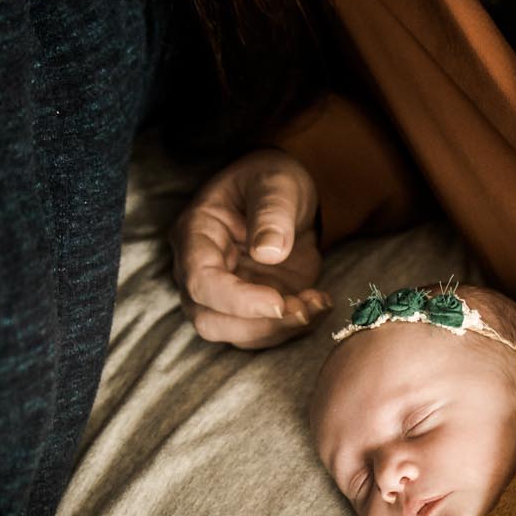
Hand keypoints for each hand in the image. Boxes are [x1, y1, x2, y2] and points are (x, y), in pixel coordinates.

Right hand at [171, 149, 329, 347]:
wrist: (286, 197)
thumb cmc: (271, 181)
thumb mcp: (276, 183)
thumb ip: (272, 212)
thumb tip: (268, 252)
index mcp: (196, 234)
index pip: (201, 282)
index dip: (237, 301)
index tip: (279, 302)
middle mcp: (200, 270)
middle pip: (210, 320)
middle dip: (259, 325)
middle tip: (304, 309)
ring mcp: (224, 293)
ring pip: (237, 334)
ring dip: (280, 329)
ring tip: (318, 302)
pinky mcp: (250, 307)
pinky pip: (265, 331)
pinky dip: (294, 327)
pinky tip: (319, 303)